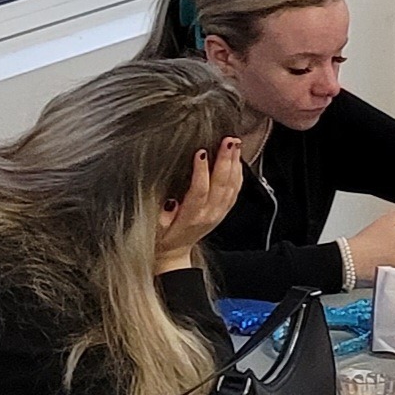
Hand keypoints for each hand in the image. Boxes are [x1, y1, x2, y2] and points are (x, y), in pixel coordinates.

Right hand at [155, 139, 243, 269]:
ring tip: (235, 144)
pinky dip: (238, 173)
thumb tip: (171, 201)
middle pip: (221, 184)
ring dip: (234, 163)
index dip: (201, 171)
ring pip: (232, 186)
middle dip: (225, 159)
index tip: (201, 153)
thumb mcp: (155, 227)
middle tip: (228, 141)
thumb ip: (163, 214)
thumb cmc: (161, 237)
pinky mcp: (224, 211)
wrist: (174, 253)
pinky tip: (238, 160)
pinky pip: (236, 191)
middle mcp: (209, 214)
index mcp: (191, 216)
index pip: (200, 190)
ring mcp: (219, 212)